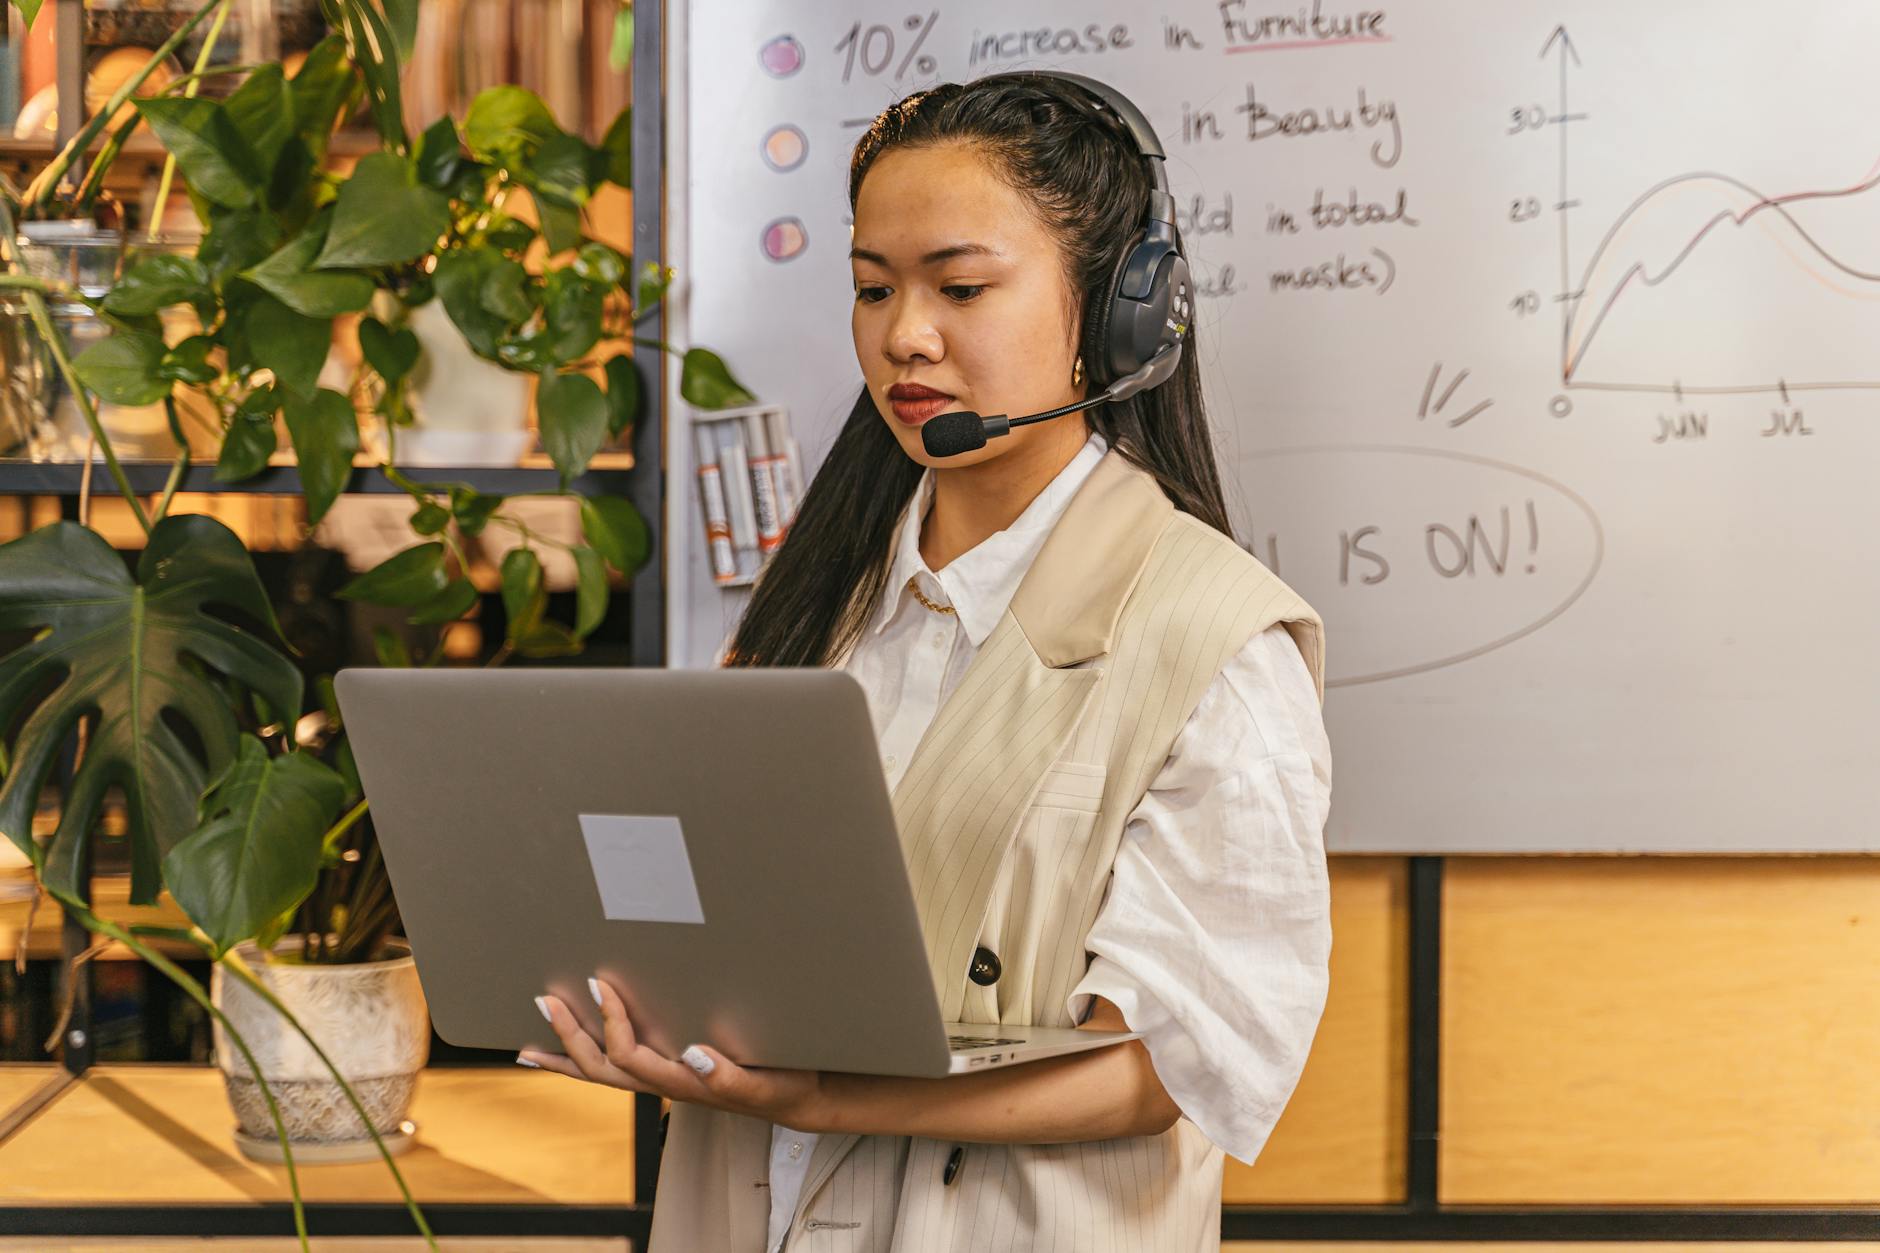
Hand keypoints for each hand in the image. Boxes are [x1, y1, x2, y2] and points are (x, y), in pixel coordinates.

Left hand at [518, 975, 828, 1129]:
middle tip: (546, 1000)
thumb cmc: (782, 1083)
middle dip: (569, 1036)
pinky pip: (614, 1071)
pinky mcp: (666, 1073)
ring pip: (600, 1074)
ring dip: (565, 1053)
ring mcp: (662, 1080)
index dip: (611, 1022)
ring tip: (531, 1038)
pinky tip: (563, 1054)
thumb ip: (729, 1075)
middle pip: (600, 1069)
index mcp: (682, 1082)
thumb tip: (691, 1052)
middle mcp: (664, 1084)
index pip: (630, 1057)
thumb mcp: (765, 1082)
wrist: (796, 1098)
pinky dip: (580, 1065)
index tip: (600, 984)